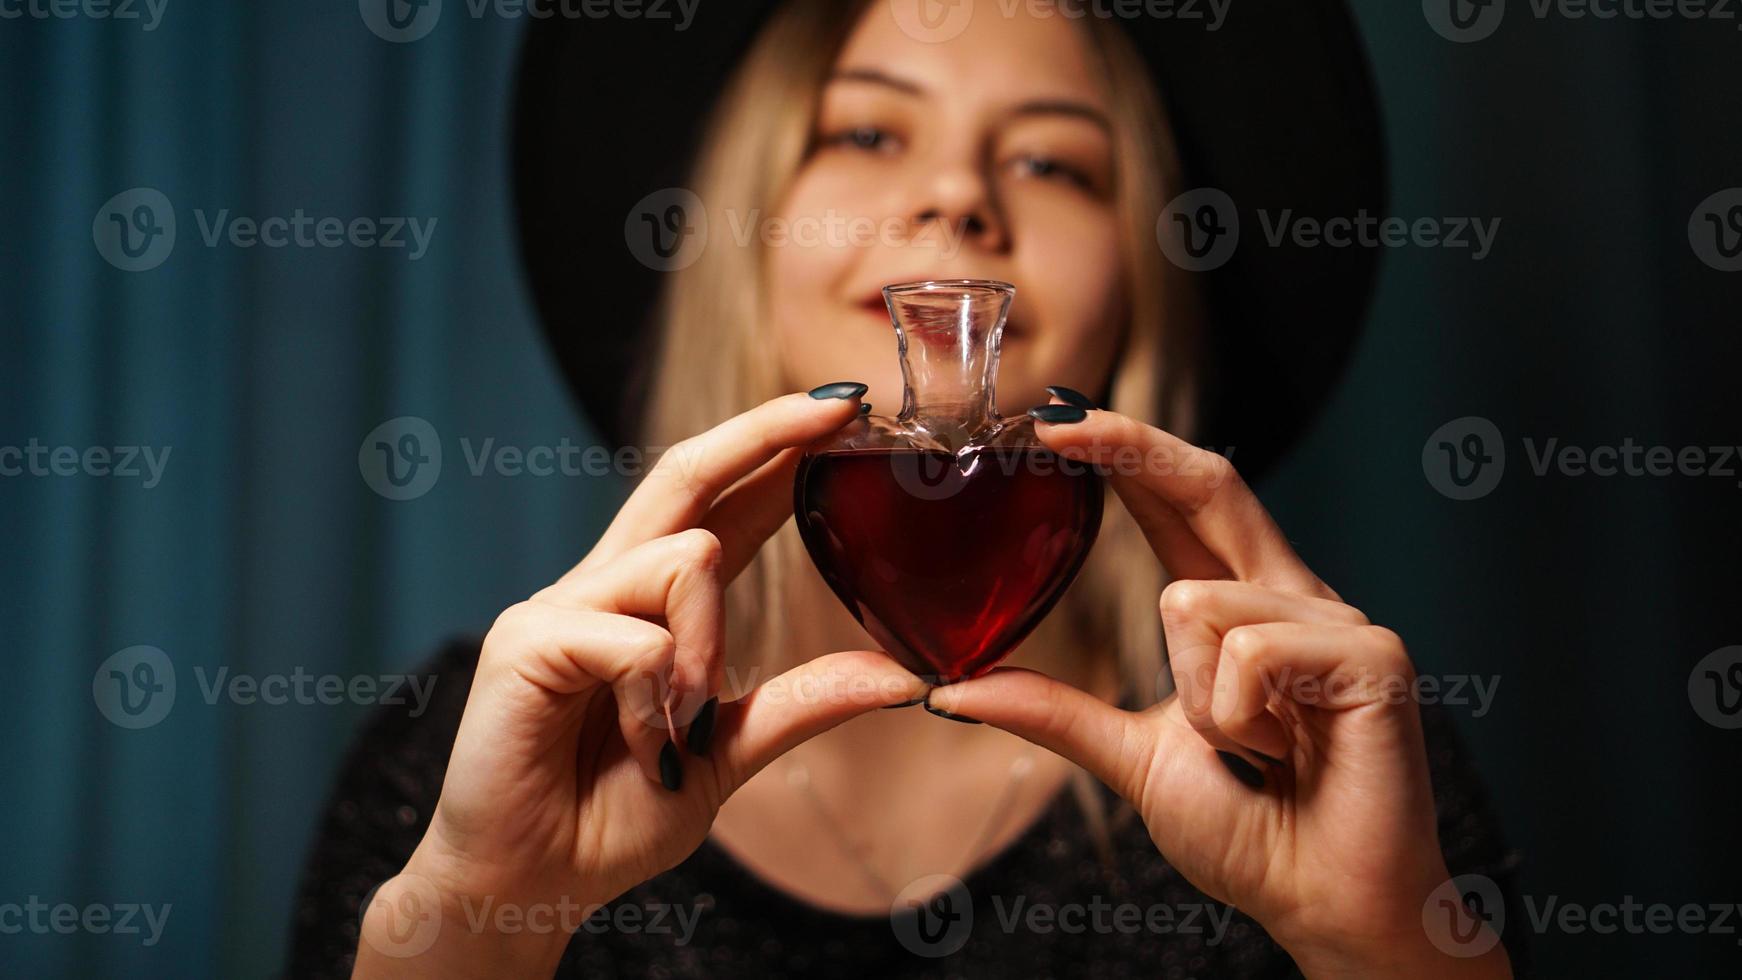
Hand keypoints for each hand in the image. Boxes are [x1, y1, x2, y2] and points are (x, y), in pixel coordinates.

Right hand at [357, 390, 927, 977]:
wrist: (529, 886)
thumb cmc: (612, 816)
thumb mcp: (729, 754)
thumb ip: (801, 704)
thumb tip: (903, 675)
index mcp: (653, 603)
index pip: (726, 502)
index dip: (781, 451)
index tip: (849, 410)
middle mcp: (606, 584)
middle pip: (688, 472)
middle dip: (767, 430)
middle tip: (841, 405)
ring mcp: (562, 605)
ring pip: (689, 559)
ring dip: (711, 650)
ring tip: (683, 728)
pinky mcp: (529, 640)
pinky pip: (640, 639)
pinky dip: (658, 704)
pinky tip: (645, 748)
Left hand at [927, 399, 1510, 978]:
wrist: (1325, 908)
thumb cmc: (1250, 836)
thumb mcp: (1133, 759)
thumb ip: (1058, 713)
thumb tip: (952, 687)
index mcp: (1243, 610)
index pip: (1181, 504)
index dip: (1125, 454)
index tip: (1051, 421)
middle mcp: (1294, 597)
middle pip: (1210, 483)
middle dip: (1130, 446)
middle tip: (1054, 422)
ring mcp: (1339, 621)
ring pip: (1196, 602)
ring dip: (1195, 700)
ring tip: (1253, 751)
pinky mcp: (1372, 656)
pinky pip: (1246, 653)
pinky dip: (1237, 719)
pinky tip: (1285, 754)